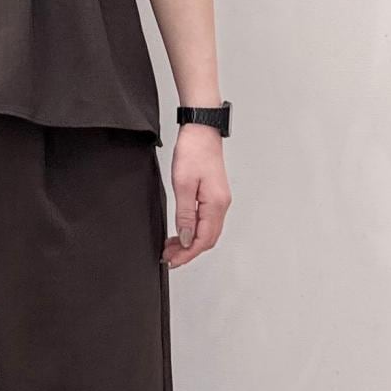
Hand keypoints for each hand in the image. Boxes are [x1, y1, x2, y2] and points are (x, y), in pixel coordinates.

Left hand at [163, 124, 229, 267]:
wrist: (201, 130)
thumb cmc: (193, 151)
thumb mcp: (183, 185)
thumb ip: (185, 215)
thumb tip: (187, 239)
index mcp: (216, 204)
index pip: (203, 240)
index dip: (187, 254)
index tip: (172, 261)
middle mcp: (222, 205)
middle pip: (207, 239)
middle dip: (188, 251)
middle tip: (168, 256)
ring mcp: (219, 200)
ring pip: (207, 231)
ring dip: (190, 242)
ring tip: (171, 246)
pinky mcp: (214, 195)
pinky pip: (206, 220)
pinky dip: (193, 230)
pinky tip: (181, 231)